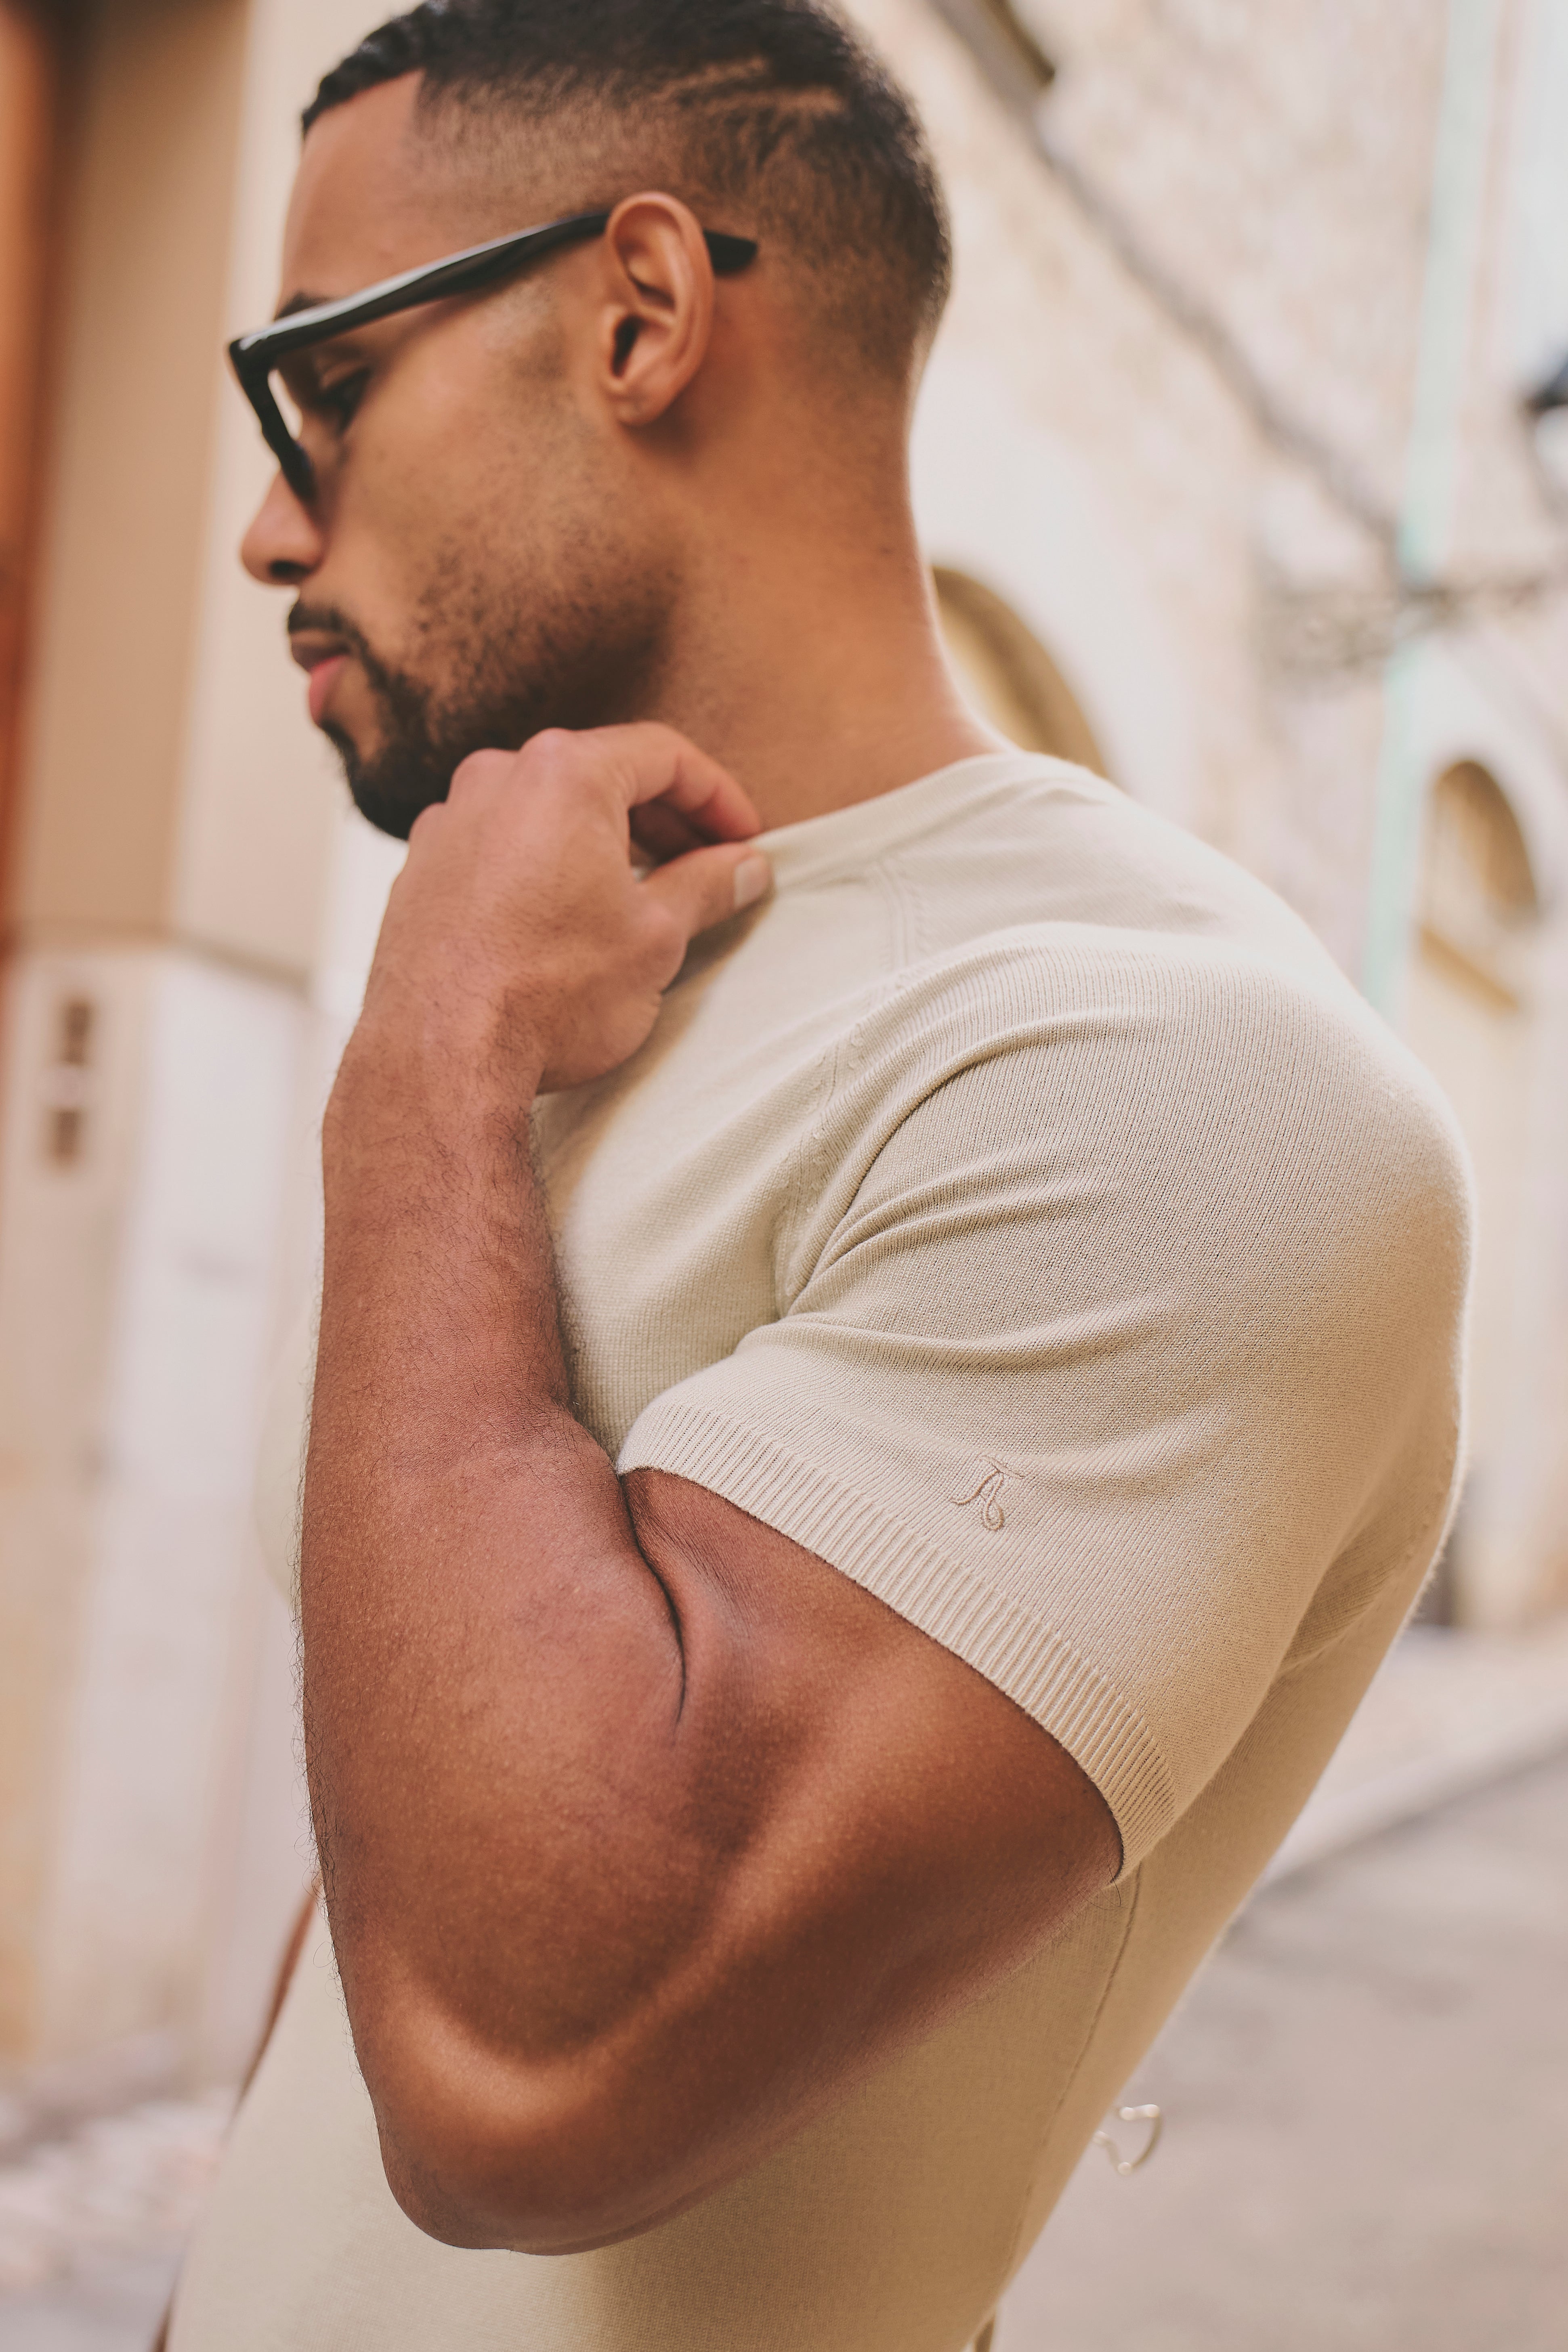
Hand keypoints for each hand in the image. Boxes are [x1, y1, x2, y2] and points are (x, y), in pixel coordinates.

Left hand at [349, 724, 769, 1098]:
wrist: (441, 1059)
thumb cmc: (548, 996)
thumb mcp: (657, 938)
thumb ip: (707, 886)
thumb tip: (743, 867)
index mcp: (563, 773)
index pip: (664, 755)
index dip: (718, 796)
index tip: (745, 838)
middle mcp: (496, 779)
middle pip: (602, 775)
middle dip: (664, 820)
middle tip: (707, 865)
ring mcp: (448, 822)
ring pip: (546, 810)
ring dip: (602, 842)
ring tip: (642, 893)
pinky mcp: (421, 870)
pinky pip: (499, 847)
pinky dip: (544, 865)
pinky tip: (568, 916)